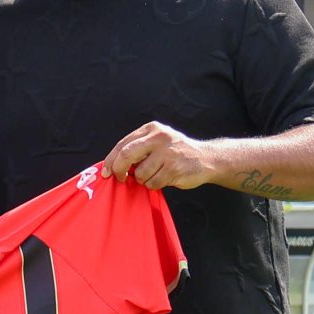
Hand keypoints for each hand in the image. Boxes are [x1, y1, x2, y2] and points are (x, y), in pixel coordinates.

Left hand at [104, 122, 223, 189]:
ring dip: (143, 180)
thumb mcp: (157, 142)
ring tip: (155, 174)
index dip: (111, 160)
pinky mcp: (174, 168)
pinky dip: (154, 185)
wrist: (207, 159)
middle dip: (118, 170)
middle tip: (119, 178)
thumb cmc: (175, 153)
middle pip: (126, 155)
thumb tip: (112, 165)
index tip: (106, 172)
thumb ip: (137, 149)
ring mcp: (168, 152)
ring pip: (140, 173)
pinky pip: (152, 183)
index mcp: (151, 129)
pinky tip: (165, 178)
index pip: (123, 144)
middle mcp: (159, 137)